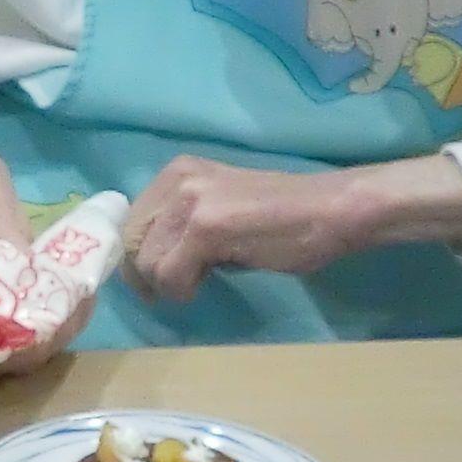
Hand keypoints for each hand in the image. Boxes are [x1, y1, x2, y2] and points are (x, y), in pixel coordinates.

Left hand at [119, 154, 461, 300]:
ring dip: (169, 285)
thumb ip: (182, 224)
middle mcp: (177, 179)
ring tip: (201, 281)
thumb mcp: (220, 208)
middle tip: (175, 289)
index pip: (129, 222)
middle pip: (130, 243)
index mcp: (177, 171)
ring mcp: (189, 201)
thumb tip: (150, 258)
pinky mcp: (205, 227)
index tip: (155, 279)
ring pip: (146, 264)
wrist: (332, 211)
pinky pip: (169, 276)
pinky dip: (183, 290)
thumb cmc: (284, 219)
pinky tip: (209, 283)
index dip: (136, 258)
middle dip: (146, 275)